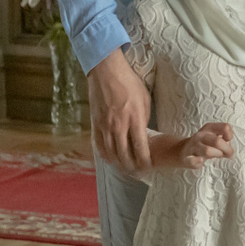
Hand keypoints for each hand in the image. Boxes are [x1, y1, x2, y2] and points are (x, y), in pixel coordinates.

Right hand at [89, 48, 151, 174]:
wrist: (107, 73)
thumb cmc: (129, 84)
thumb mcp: (145, 100)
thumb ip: (143, 119)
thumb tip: (142, 133)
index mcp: (135, 119)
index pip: (141, 148)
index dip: (145, 161)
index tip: (149, 167)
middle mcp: (119, 126)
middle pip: (125, 155)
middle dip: (132, 167)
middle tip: (137, 172)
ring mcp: (105, 126)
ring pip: (111, 153)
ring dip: (119, 164)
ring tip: (125, 169)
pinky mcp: (95, 124)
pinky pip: (99, 145)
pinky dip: (105, 155)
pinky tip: (110, 159)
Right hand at [154, 121, 233, 169]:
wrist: (182, 151)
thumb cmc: (204, 144)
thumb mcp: (214, 137)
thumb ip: (224, 140)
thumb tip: (229, 147)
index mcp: (209, 128)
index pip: (225, 127)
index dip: (229, 136)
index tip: (228, 141)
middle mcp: (200, 135)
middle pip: (217, 141)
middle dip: (227, 150)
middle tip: (228, 154)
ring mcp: (193, 146)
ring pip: (207, 151)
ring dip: (216, 155)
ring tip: (217, 156)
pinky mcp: (187, 158)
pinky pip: (193, 161)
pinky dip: (198, 162)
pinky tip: (201, 160)